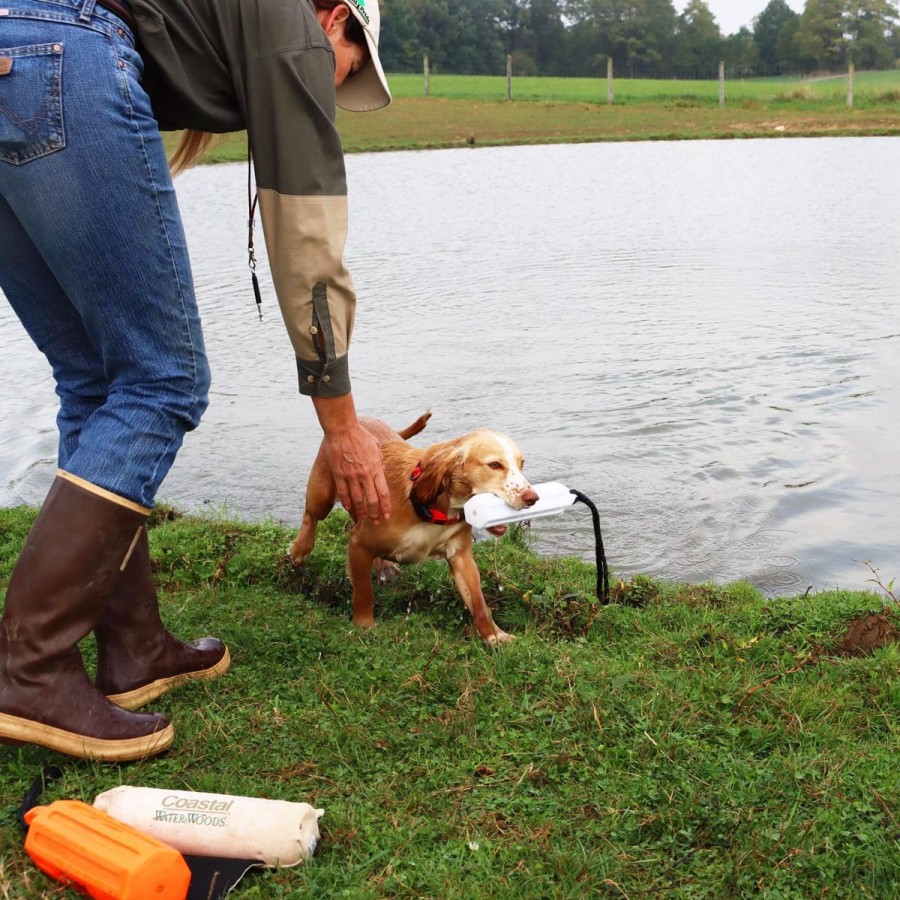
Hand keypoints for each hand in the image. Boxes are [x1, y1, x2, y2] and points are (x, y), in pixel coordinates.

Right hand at [313, 395, 390, 522]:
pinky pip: (343, 492)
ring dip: (361, 511)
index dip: (385, 506)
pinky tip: (349, 508)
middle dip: (375, 513)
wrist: (343, 429)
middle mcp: (364, 475)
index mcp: (376, 468)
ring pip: (357, 499)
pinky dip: (347, 502)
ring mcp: (351, 475)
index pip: (383, 493)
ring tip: (363, 519)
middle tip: (376, 522)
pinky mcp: (338, 474)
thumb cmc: (361, 436)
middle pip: (372, 500)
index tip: (387, 515)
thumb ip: (379, 463)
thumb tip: (382, 473)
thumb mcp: (376, 448)